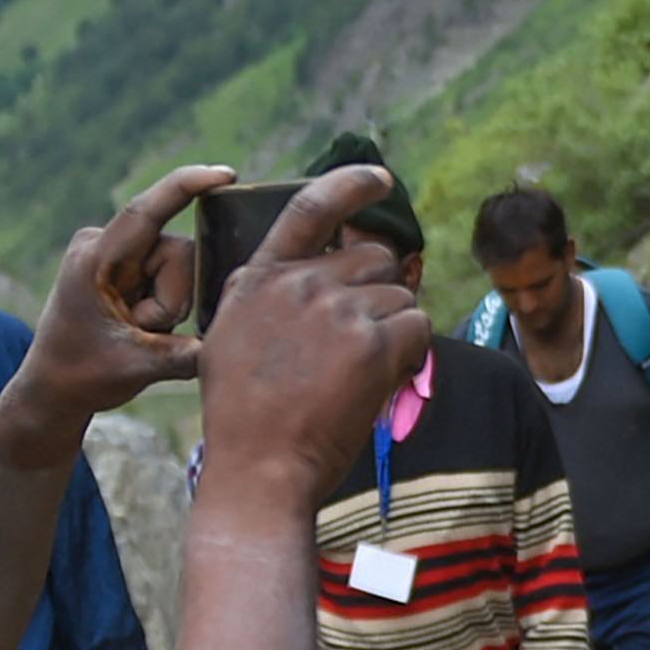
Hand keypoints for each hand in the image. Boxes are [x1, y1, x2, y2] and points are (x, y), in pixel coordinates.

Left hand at [0, 166, 224, 450]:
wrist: (53, 389)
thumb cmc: (83, 375)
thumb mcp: (138, 370)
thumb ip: (186, 355)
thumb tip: (232, 342)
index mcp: (94, 260)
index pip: (144, 211)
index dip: (186, 187)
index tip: (224, 174)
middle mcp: (102, 244)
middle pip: (178, 253)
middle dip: (173, 300)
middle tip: (141, 332)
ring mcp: (113, 252)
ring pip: (179, 266)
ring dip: (169, 306)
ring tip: (137, 331)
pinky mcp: (125, 264)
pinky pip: (169, 273)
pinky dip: (165, 303)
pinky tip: (140, 324)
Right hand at [184, 167, 426, 499]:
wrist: (258, 470)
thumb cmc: (247, 421)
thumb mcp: (231, 342)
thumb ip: (268, 301)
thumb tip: (312, 276)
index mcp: (259, 278)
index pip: (309, 208)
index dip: (350, 186)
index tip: (381, 179)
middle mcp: (297, 283)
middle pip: (375, 259)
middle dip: (382, 295)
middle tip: (365, 345)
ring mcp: (334, 309)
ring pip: (400, 296)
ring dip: (396, 332)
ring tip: (362, 375)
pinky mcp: (370, 342)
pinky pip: (418, 326)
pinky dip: (414, 354)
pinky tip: (384, 381)